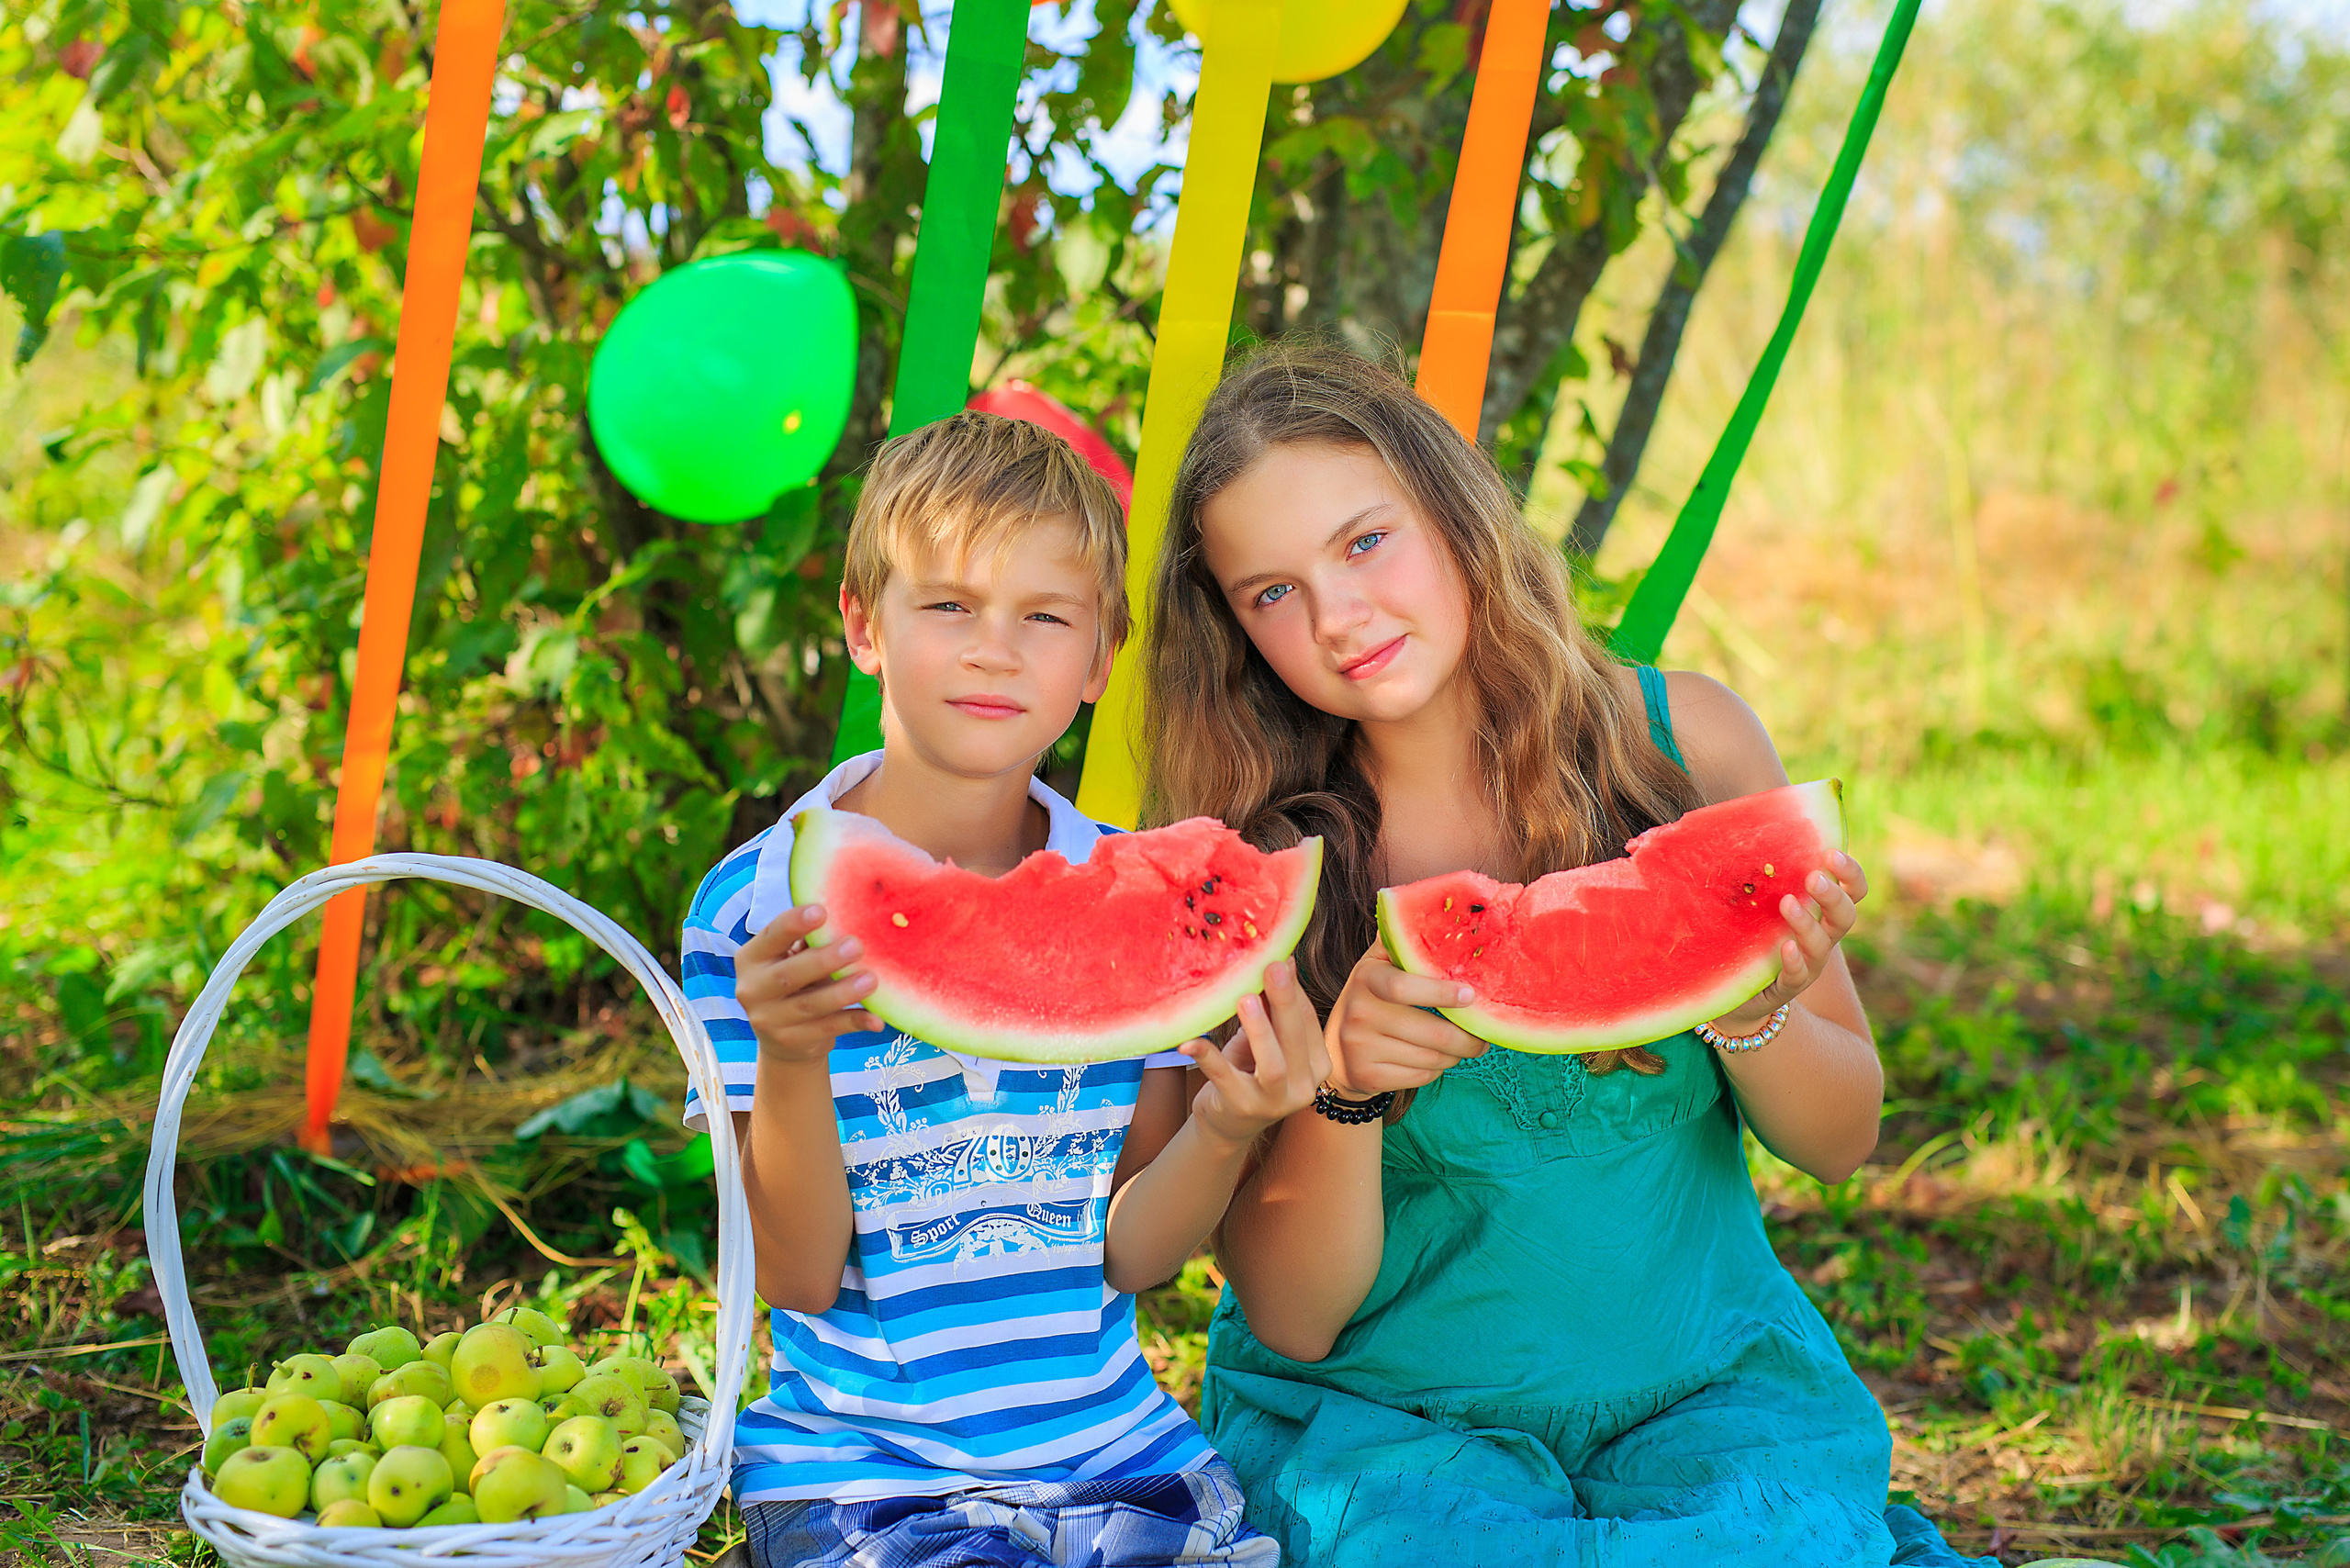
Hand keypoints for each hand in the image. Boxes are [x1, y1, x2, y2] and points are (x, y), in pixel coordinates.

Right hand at [735, 904, 878, 1067]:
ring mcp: (769, 1020)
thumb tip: (847, 914)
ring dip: (843, 992)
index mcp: (751, 958)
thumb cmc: (794, 983)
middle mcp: (752, 989)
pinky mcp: (791, 1041)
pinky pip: (828, 1029)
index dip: (794, 923)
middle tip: (856, 945)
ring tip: (871, 980)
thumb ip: (808, 941)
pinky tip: (876, 1020)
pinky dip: (854, 1023)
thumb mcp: (791, 959)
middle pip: (789, 974)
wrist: (783, 1040)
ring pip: (810, 1005)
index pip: (770, 937)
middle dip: (824, 960)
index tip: (821, 911)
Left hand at [1179, 960, 1326, 1146]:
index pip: (1307, 1022)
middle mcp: (1304, 1087)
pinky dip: (1207, 1057)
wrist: (1227, 1123)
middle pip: (1295, 1039)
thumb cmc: (1248, 1071)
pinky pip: (1224, 1078)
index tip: (1279, 956)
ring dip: (1259, 1030)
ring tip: (1245, 999)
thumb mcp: (1264, 1039)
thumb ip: (1273, 1006)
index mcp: (1317, 1065)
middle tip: (1273, 967)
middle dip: (1284, 1001)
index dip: (1294, 989)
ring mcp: (1274, 1102)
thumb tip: (1281, 959)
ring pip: (1273, 1065)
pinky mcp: (1242, 1108)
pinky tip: (1190, 1041)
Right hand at [1326, 943, 1487, 1094]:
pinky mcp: (1368, 1076)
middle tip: (1483, 1037)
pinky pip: (1422, 1077)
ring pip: (1432, 1058)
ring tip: (1461, 1047)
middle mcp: (1359, 1012)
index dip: (1441, 992)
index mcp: (1366, 978)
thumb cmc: (1373, 1000)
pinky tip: (1433, 1059)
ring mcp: (1360, 1047)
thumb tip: (1440, 907)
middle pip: (1431, 1032)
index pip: (1404, 987)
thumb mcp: (1380, 966)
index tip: (1471, 995)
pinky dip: (1436, 1071)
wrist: (1336, 1050)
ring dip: (1455, 1055)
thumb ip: (1403, 941)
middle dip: (1468, 1038)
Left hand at [1712, 851, 1868, 1030]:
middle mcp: (1822, 936)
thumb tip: (1725, 822)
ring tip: (1787, 903)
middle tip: (1812, 878)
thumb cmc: (1750, 932)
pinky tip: (1784, 947)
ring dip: (1807, 922)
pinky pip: (1798, 975)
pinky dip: (1794, 961)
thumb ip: (1757, 870)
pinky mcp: (1787, 986)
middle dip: (1833, 895)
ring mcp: (1808, 963)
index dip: (1850, 872)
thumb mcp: (1756, 899)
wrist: (1737, 990)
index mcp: (1820, 911)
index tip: (1831, 852)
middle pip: (1847, 916)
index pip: (1852, 890)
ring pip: (1822, 944)